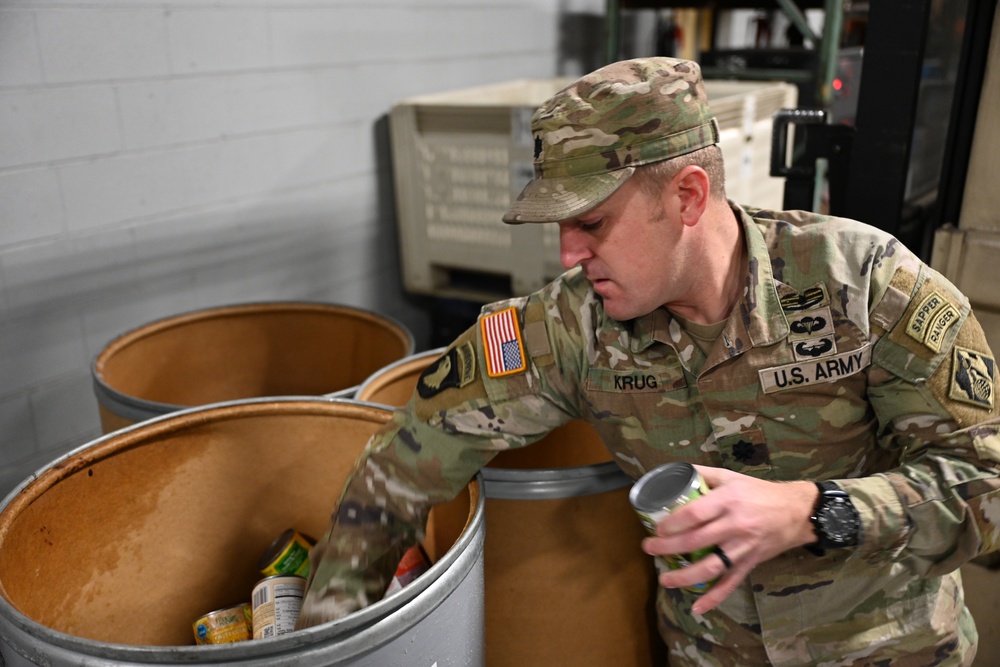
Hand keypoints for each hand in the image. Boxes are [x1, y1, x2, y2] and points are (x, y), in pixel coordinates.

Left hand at [641, 465, 818, 614]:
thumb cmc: (759, 492)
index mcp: (729, 500)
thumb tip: (672, 473)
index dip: (673, 523)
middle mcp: (735, 525)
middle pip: (697, 541)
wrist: (797, 512)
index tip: (657, 527)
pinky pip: (731, 583)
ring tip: (664, 579)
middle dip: (669, 547)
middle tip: (649, 548)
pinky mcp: (751, 563)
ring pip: (712, 567)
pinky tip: (697, 607)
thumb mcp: (731, 476)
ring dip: (685, 576)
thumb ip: (703, 474)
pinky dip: (714, 598)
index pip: (696, 514)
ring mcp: (744, 547)